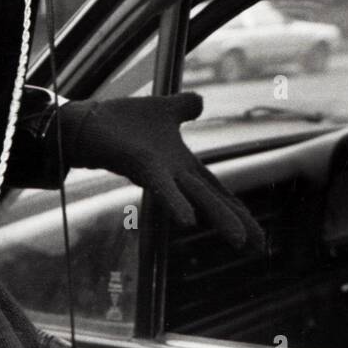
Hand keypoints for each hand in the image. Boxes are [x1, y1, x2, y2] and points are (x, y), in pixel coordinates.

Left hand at [59, 93, 265, 252]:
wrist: (87, 122)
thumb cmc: (122, 123)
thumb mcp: (163, 110)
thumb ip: (184, 107)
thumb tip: (202, 101)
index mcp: (182, 164)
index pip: (216, 189)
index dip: (237, 209)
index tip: (258, 235)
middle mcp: (174, 174)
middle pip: (212, 199)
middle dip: (236, 221)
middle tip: (259, 246)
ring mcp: (159, 173)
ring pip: (196, 197)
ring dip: (218, 216)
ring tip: (239, 239)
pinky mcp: (142, 167)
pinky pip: (163, 187)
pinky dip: (177, 203)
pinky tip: (189, 222)